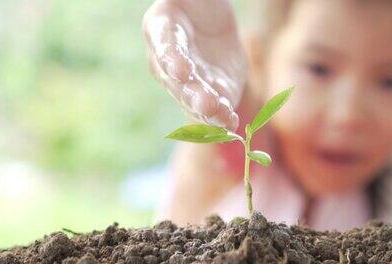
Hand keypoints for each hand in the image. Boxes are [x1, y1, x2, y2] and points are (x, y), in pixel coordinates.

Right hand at [143, 0, 247, 130]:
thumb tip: (174, 11)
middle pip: (179, 82)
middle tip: (206, 104)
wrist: (210, 19)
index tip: (180, 71)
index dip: (172, 59)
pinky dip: (223, 116)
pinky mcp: (214, 91)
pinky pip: (216, 106)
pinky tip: (231, 123)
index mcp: (160, 29)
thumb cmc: (194, 0)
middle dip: (193, 95)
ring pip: (196, 98)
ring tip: (222, 118)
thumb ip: (180, 0)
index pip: (165, 45)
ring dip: (209, 110)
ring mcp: (191, 80)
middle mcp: (169, 62)